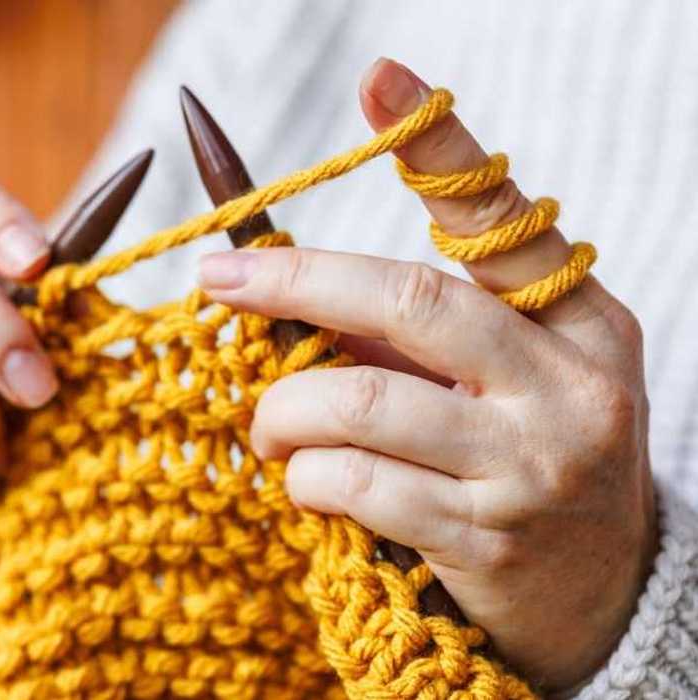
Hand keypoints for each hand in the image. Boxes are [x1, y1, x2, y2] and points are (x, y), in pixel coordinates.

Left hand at [198, 58, 655, 689]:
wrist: (601, 600)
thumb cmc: (523, 463)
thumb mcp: (500, 383)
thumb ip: (413, 332)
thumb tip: (281, 278)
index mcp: (579, 323)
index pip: (501, 218)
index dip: (437, 147)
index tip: (378, 78)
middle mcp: (569, 386)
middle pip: (412, 300)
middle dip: (296, 282)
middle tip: (219, 278)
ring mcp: (533, 466)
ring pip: (362, 401)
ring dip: (285, 410)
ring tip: (267, 426)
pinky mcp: (486, 539)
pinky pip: (354, 485)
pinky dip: (305, 477)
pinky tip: (306, 483)